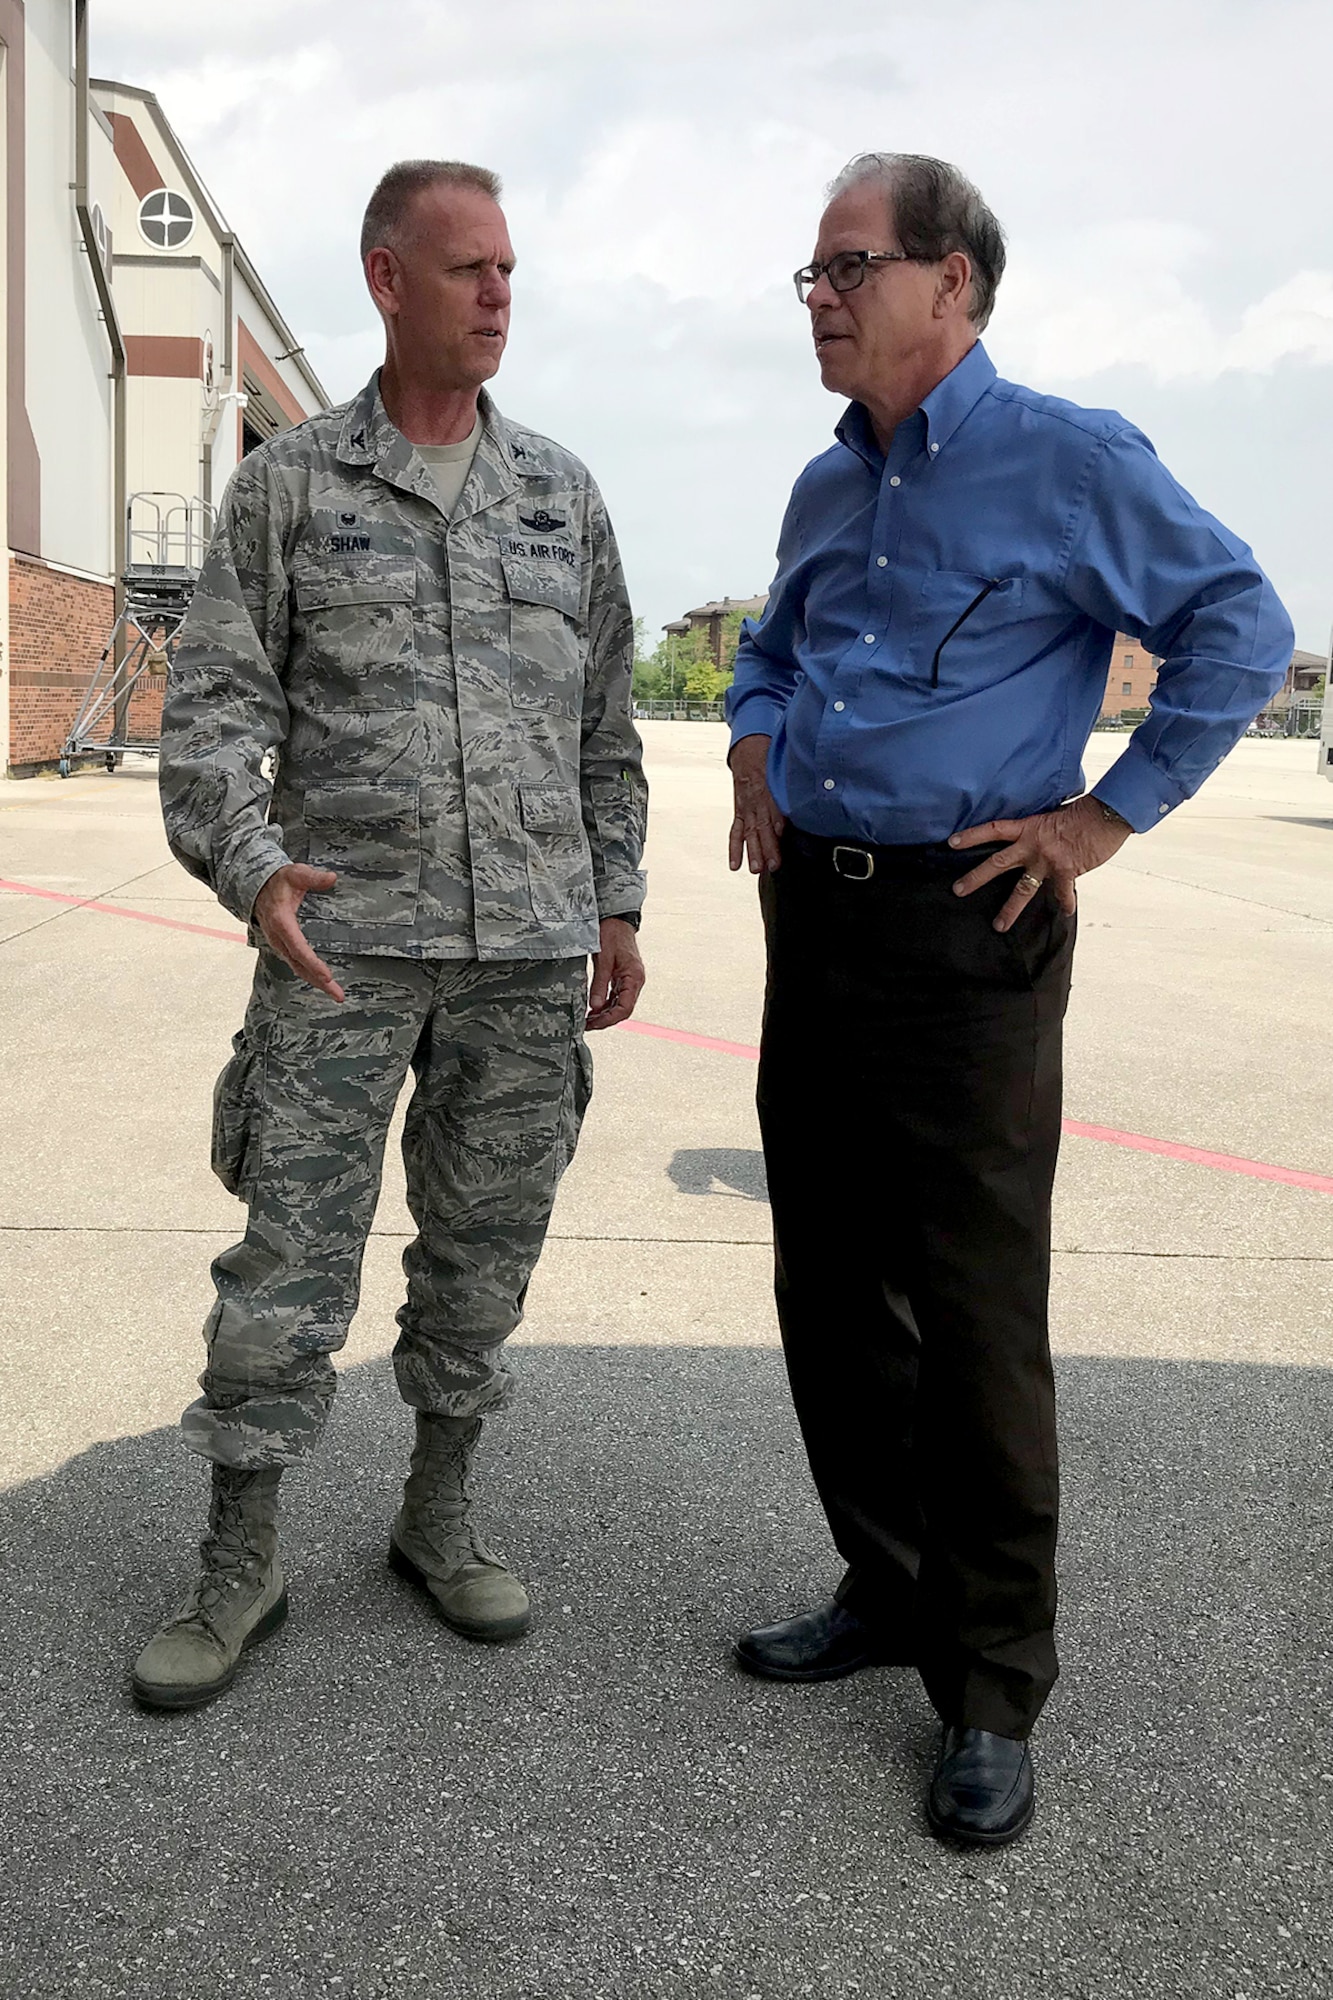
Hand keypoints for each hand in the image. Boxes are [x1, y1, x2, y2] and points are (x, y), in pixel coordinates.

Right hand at [252, 863, 345, 1001]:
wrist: (256, 885)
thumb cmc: (278, 880)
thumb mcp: (295, 873)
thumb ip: (313, 877)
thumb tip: (331, 878)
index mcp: (281, 922)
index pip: (298, 948)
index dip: (312, 963)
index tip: (327, 976)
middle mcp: (278, 937)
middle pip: (299, 965)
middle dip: (319, 981)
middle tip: (338, 995)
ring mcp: (278, 943)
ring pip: (297, 967)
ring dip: (315, 981)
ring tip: (335, 994)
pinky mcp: (282, 945)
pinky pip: (295, 963)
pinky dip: (309, 974)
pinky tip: (322, 982)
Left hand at [587, 917, 645, 1030]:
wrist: (617, 919)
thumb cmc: (612, 934)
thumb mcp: (603, 959)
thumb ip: (600, 984)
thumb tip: (595, 1006)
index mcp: (634, 978)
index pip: (625, 1008)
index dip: (609, 1020)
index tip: (593, 1024)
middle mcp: (635, 981)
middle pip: (623, 1010)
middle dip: (605, 1020)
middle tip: (587, 1025)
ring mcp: (629, 980)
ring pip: (619, 1005)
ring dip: (605, 1014)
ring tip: (587, 1019)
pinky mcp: (622, 977)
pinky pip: (616, 997)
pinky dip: (605, 1005)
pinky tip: (593, 1009)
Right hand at [728, 733, 784, 873]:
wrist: (747, 750)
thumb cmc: (770, 760)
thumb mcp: (785, 768)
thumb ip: (797, 787)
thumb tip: (818, 801)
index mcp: (769, 788)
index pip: (773, 808)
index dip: (777, 822)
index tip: (782, 835)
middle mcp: (756, 800)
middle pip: (762, 826)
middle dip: (767, 846)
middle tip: (772, 864)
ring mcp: (746, 807)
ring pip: (749, 832)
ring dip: (752, 851)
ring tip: (756, 868)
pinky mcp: (740, 812)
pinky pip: (735, 832)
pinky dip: (735, 848)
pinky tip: (735, 864)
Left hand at [949, 795, 1131, 931]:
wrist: (1105, 815)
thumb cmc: (1082, 813)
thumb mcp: (1051, 817)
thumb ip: (1036, 832)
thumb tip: (1026, 842)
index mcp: (1028, 828)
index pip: (993, 830)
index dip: (971, 836)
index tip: (951, 843)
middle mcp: (1033, 845)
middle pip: (997, 863)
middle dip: (976, 878)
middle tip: (958, 890)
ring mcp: (1048, 860)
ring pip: (1023, 889)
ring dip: (1010, 909)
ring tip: (999, 925)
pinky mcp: (1067, 871)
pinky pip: (1062, 894)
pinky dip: (1065, 903)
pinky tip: (1065, 912)